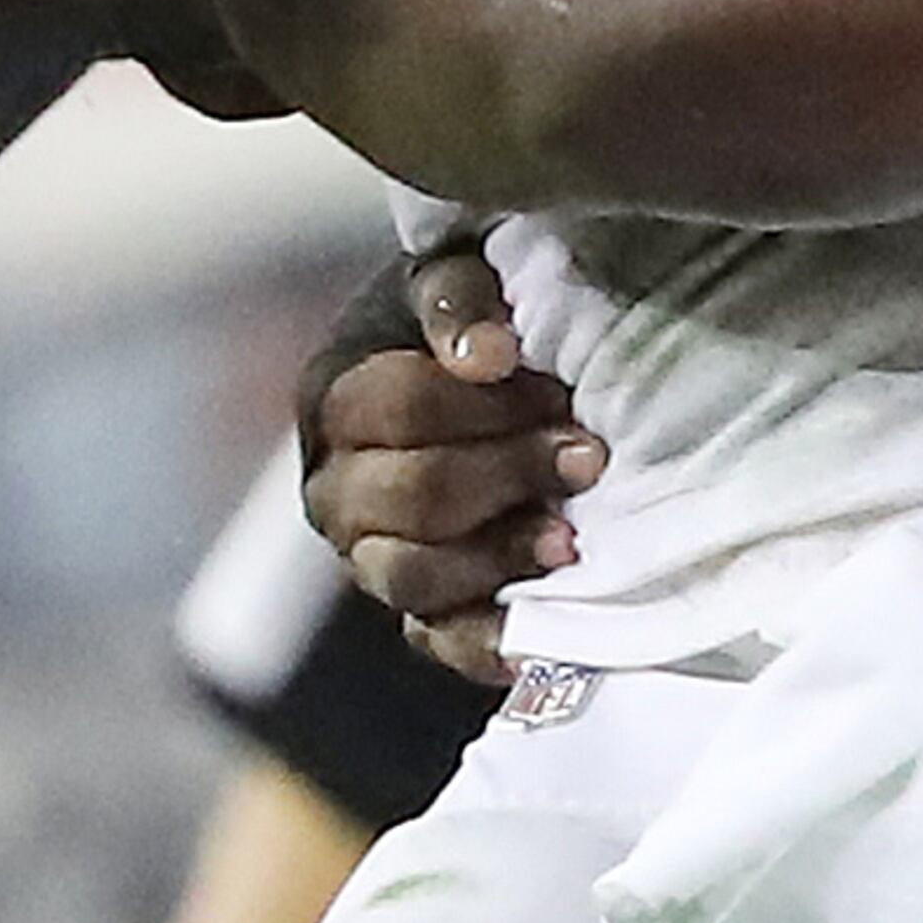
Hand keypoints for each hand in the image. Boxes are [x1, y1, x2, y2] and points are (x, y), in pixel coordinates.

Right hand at [299, 240, 606, 682]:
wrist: (488, 384)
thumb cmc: (477, 323)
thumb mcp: (461, 280)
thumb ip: (460, 298)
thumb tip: (487, 356)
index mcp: (333, 398)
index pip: (395, 410)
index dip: (481, 407)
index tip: (560, 393)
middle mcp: (334, 488)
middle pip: (408, 497)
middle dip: (505, 476)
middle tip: (589, 457)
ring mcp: (368, 558)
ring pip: (412, 576)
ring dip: (498, 556)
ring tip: (571, 538)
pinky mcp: (415, 613)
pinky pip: (440, 643)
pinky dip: (489, 642)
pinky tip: (544, 626)